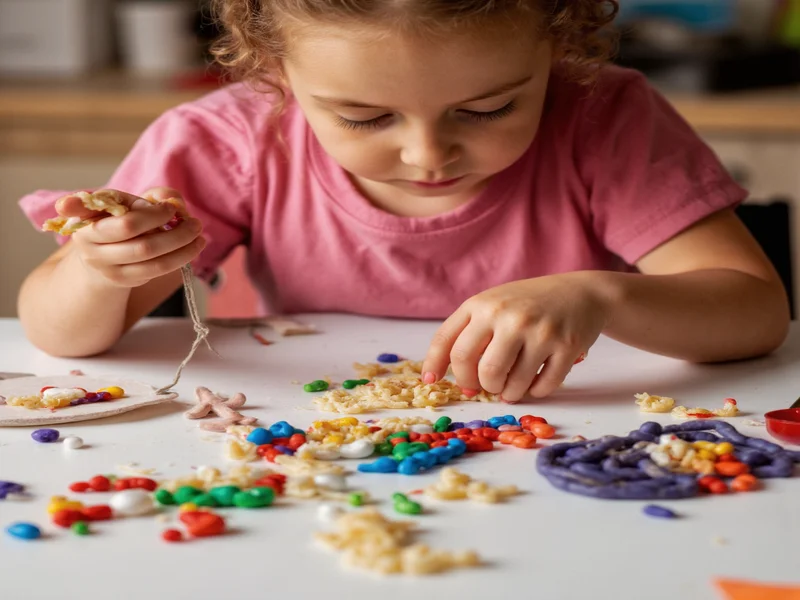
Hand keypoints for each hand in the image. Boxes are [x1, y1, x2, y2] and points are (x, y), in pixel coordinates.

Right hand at [58, 187, 205, 287]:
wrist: (104, 262)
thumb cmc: (120, 224)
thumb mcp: (130, 205)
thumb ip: (152, 197)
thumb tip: (171, 200)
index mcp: (84, 216)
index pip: (86, 207)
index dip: (86, 203)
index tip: (154, 206)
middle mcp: (88, 241)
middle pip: (129, 228)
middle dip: (163, 220)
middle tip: (191, 218)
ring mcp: (104, 263)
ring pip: (147, 252)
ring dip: (180, 242)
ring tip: (199, 232)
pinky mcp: (122, 279)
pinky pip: (156, 269)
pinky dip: (180, 257)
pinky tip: (195, 246)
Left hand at [421, 273, 610, 401]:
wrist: (581, 292)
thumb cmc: (528, 303)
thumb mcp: (492, 304)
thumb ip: (468, 333)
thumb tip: (440, 376)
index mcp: (483, 304)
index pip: (448, 343)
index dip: (436, 366)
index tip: (432, 382)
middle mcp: (509, 315)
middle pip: (481, 371)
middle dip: (481, 386)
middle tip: (488, 385)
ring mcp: (539, 331)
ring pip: (511, 384)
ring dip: (509, 393)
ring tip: (511, 387)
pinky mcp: (567, 347)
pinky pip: (542, 387)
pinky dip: (535, 392)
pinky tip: (535, 382)